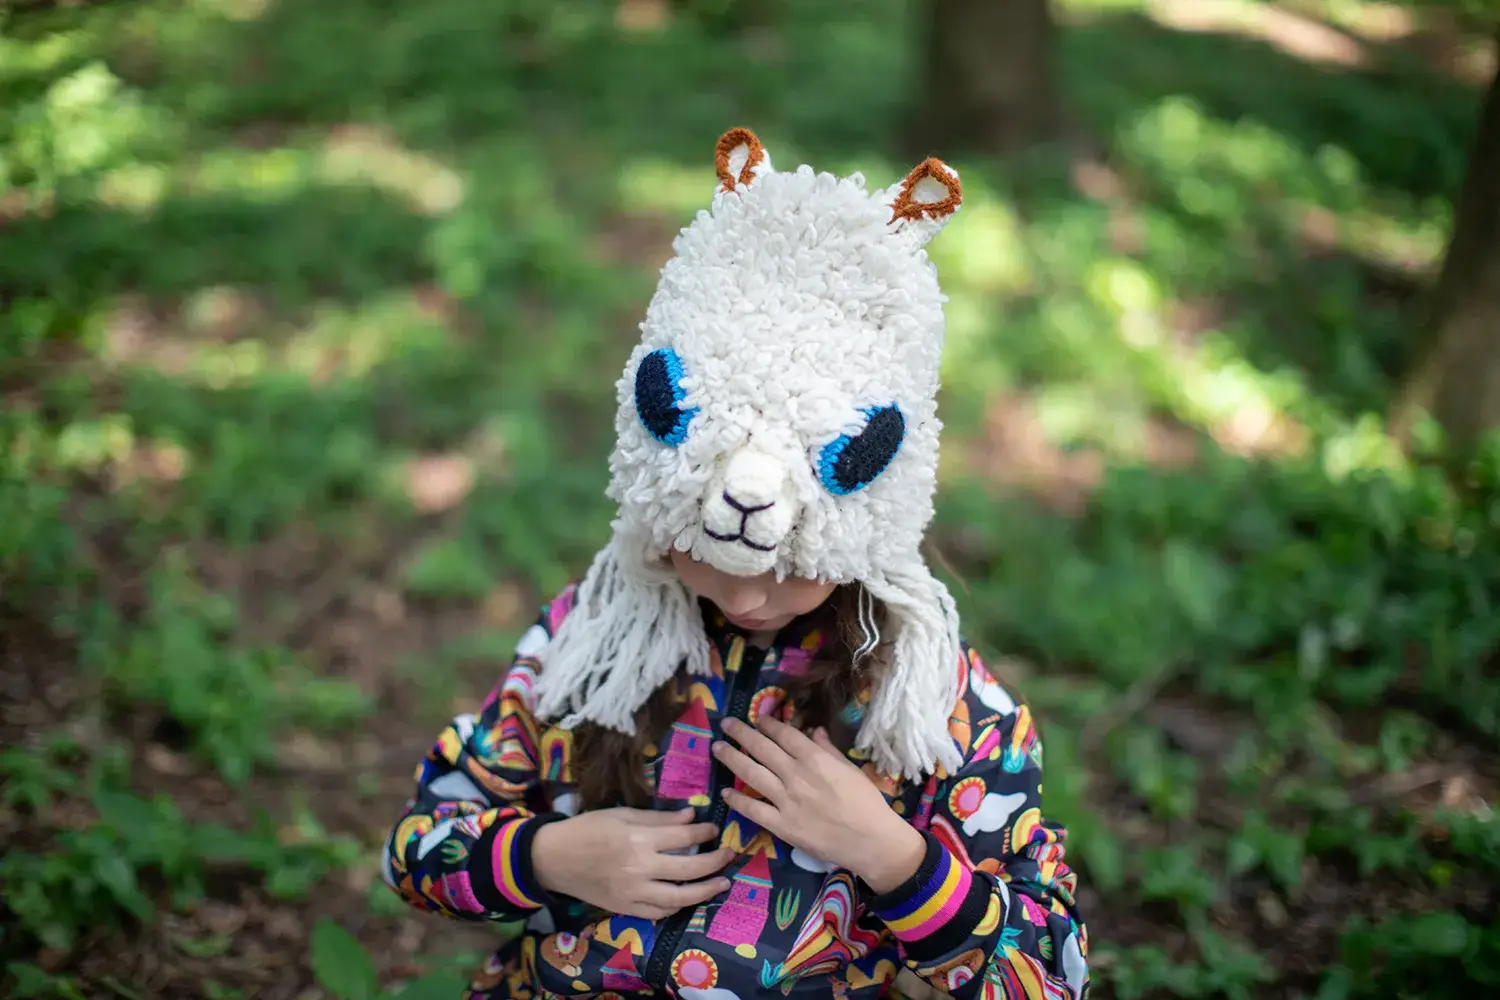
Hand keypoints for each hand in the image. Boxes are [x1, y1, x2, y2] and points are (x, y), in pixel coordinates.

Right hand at [530, 808, 732, 919]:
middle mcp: (640, 869)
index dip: (704, 833)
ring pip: (680, 898)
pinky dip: (677, 906)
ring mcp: (634, 893)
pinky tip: (688, 898)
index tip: (714, 828)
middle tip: (728, 854)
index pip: (683, 838)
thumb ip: (659, 819)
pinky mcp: (626, 909)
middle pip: (689, 870)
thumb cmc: (588, 829)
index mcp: (639, 840)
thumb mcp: (623, 815)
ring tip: (721, 883)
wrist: (555, 859)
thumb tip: (691, 817)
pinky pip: (659, 913)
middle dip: (715, 861)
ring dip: (705, 891)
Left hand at [714, 717, 925, 893]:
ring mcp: (786, 800)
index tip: (757, 718)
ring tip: (718, 748)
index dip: (768, 724)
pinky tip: (726, 793)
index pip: (784, 735)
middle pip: (761, 748)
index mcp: (815, 759)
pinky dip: (737, 800)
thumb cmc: (866, 803)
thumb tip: (814, 731)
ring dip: (731, 758)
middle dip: (741, 733)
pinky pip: (753, 809)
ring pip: (751, 774)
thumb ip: (829, 750)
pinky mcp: (781, 825)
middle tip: (727, 724)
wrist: (871, 841)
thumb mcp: (851, 769)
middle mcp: (796, 775)